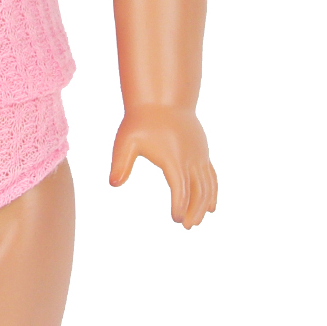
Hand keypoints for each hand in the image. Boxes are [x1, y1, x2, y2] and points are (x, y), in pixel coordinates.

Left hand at [108, 104, 217, 228]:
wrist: (163, 98)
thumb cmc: (141, 121)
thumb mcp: (126, 141)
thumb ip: (120, 163)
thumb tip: (114, 183)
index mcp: (173, 158)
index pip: (180, 188)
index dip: (180, 206)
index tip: (177, 220)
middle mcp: (190, 158)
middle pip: (198, 190)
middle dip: (194, 210)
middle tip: (187, 227)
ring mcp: (199, 154)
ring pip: (208, 184)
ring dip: (205, 204)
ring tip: (198, 221)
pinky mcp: (201, 151)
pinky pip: (211, 175)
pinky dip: (212, 191)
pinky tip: (210, 206)